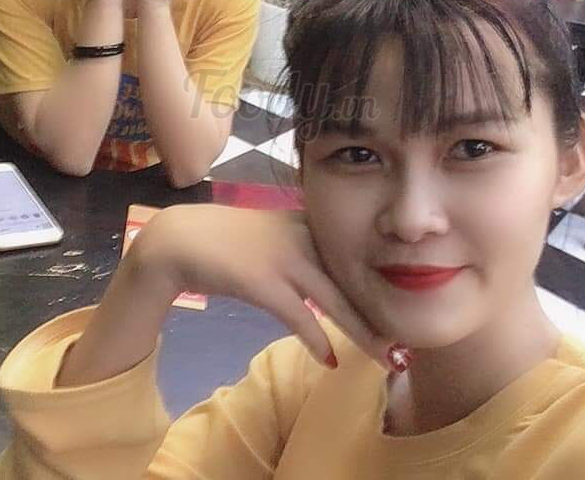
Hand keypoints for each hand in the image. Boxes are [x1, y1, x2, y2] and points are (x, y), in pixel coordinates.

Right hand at [126, 205, 392, 368]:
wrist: (177, 239)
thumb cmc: (222, 239)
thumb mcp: (270, 234)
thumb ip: (300, 246)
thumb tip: (325, 274)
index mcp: (306, 223)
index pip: (354, 256)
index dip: (379, 286)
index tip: (401, 310)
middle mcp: (302, 237)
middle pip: (354, 280)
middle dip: (382, 313)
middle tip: (407, 340)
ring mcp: (284, 258)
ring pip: (336, 300)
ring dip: (363, 332)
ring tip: (387, 356)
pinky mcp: (263, 281)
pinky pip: (299, 316)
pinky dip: (317, 339)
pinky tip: (330, 360)